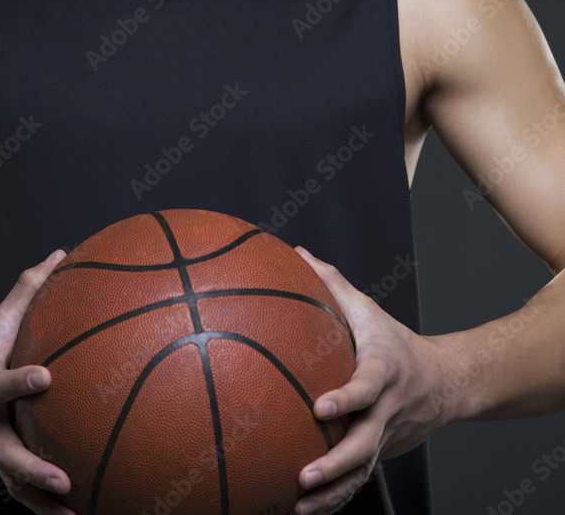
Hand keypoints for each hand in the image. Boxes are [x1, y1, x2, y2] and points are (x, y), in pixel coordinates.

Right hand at [0, 250, 76, 514]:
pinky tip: (77, 513)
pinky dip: (46, 506)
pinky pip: (23, 491)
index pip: (0, 385)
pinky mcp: (0, 464)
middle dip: (34, 468)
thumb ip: (28, 290)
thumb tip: (60, 255)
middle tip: (63, 478)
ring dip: (44, 502)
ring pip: (15, 484)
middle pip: (6, 453)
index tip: (46, 377)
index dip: (19, 382)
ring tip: (77, 511)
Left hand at [292, 246, 451, 514]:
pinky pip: (360, 479)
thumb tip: (296, 253)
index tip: (321, 408)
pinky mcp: (382, 452)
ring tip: (299, 506)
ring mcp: (386, 436)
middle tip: (304, 475)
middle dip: (335, 463)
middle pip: (364, 444)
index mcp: (383, 371)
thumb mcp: (368, 309)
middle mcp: (386, 410)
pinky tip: (307, 511)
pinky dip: (337, 498)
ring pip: (361, 471)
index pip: (367, 388)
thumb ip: (333, 283)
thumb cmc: (395, 342)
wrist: (446, 382)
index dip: (347, 399)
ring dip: (333, 492)